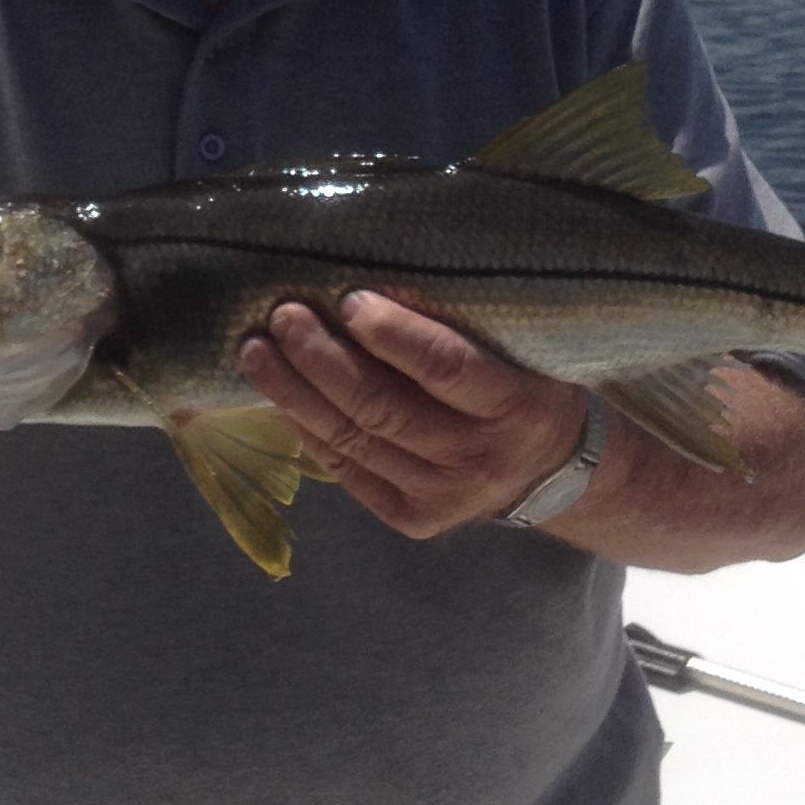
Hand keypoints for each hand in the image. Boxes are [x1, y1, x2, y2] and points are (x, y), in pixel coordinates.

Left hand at [238, 292, 591, 538]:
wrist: (548, 469)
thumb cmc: (524, 380)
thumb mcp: (517, 348)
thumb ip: (458, 325)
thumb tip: (365, 284)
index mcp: (515, 406)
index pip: (447, 369)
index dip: (395, 336)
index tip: (350, 299)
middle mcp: (478, 460)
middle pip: (385, 409)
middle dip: (323, 361)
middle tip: (283, 317)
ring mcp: (442, 498)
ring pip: (355, 442)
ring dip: (296, 394)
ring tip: (256, 353)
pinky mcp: (411, 520)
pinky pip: (347, 472)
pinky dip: (307, 431)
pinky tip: (278, 398)